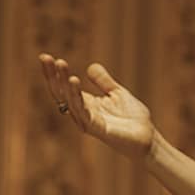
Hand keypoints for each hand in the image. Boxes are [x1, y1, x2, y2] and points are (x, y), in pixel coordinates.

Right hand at [38, 54, 154, 162]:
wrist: (149, 138)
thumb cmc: (133, 119)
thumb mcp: (117, 93)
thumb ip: (104, 82)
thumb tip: (90, 66)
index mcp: (86, 104)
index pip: (64, 87)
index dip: (54, 73)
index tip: (45, 56)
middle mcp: (83, 113)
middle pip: (61, 93)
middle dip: (53, 75)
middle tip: (45, 57)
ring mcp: (89, 122)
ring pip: (70, 101)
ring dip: (64, 82)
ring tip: (61, 65)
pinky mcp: (98, 129)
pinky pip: (83, 112)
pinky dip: (77, 97)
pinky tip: (74, 81)